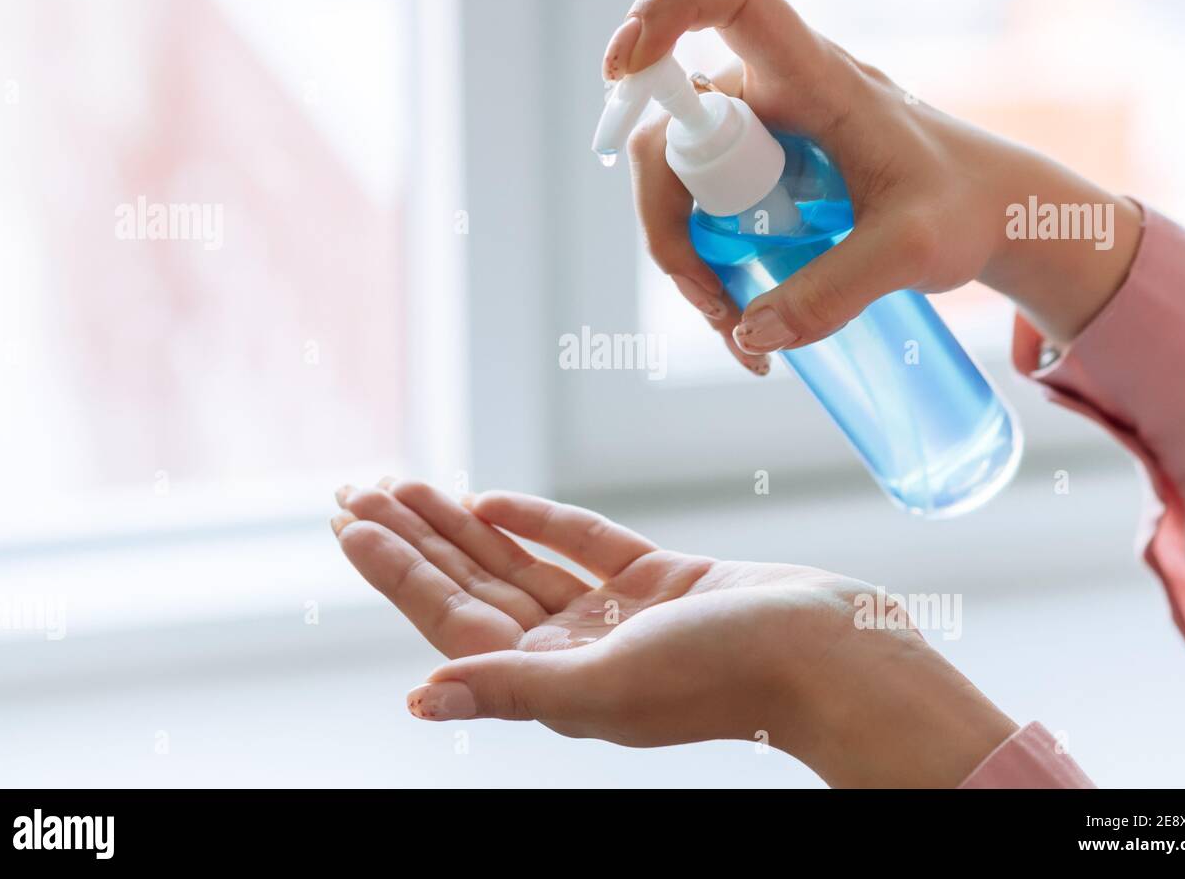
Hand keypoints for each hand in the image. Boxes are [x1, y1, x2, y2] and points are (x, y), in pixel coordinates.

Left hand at [331, 480, 1016, 786]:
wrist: (835, 652)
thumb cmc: (729, 675)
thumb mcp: (607, 684)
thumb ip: (511, 689)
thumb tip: (420, 701)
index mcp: (554, 684)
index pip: (452, 619)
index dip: (398, 570)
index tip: (349, 521)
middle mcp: (575, 654)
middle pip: (474, 587)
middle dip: (414, 538)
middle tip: (358, 487)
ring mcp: (616, 618)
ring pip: (517, 564)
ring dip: (461, 525)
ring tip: (408, 484)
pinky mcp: (658, 582)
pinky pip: (580, 547)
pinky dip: (535, 523)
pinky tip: (489, 500)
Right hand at [609, 0, 1141, 356]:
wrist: (991, 213)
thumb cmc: (964, 207)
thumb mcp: (912, 251)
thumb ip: (835, 291)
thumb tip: (752, 332)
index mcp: (816, 76)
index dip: (667, 9)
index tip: (622, 67)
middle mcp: (776, 90)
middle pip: (674, 131)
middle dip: (670, 225)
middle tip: (716, 305)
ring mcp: (761, 132)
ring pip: (677, 181)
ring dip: (686, 259)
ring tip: (739, 327)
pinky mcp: (758, 171)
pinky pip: (700, 210)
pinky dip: (705, 266)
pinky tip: (744, 318)